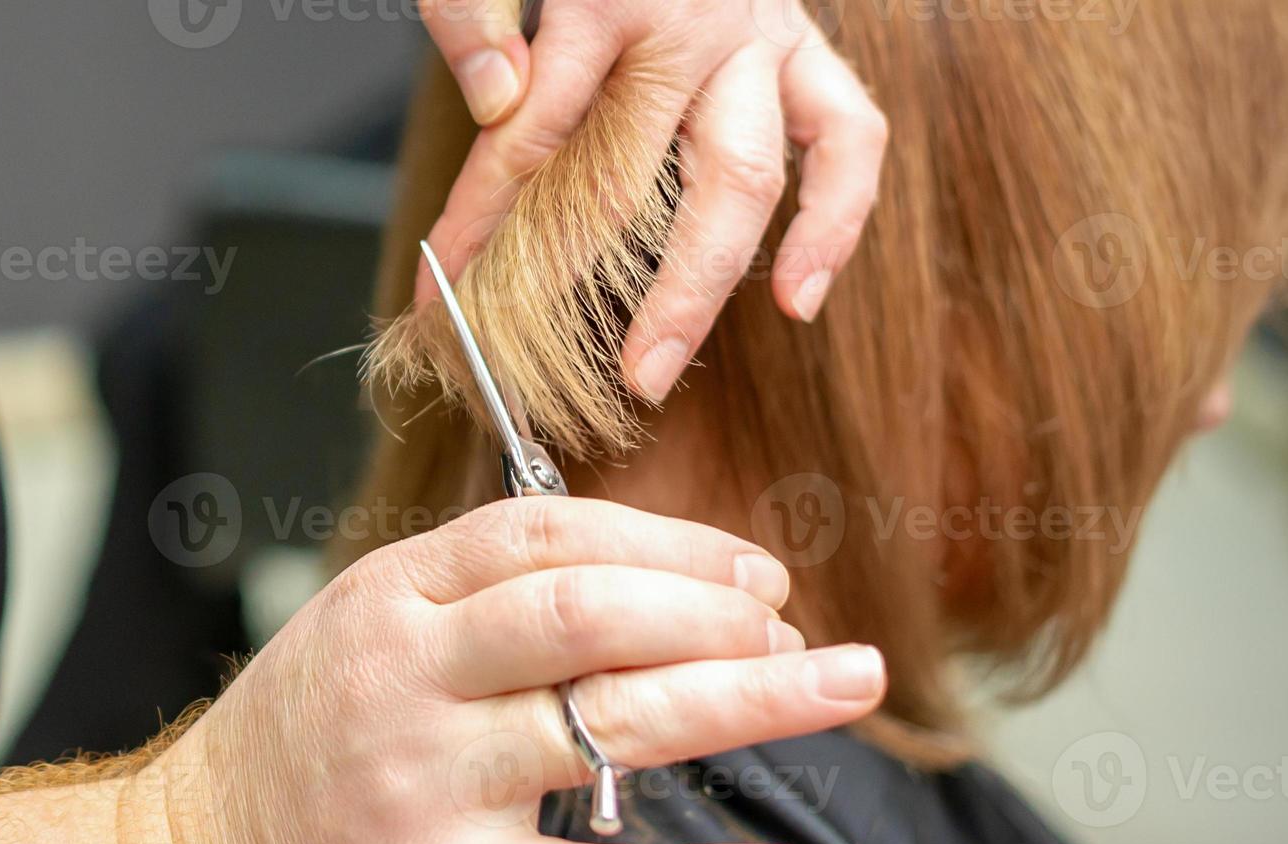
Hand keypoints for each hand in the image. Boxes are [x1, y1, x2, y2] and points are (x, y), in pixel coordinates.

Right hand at [147, 496, 886, 843]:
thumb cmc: (297, 750)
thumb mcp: (362, 633)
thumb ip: (478, 600)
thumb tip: (650, 578)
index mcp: (389, 598)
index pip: (547, 534)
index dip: (669, 543)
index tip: (754, 569)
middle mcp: (407, 679)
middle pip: (590, 611)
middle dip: (718, 610)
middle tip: (798, 631)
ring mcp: (425, 784)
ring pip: (611, 722)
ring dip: (748, 699)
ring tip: (842, 683)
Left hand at [417, 0, 887, 401]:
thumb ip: (473, 13)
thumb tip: (496, 100)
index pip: (530, 133)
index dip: (479, 224)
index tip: (439, 292)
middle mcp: (696, 23)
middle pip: (637, 179)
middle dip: (573, 283)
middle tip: (522, 360)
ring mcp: (759, 38)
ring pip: (744, 181)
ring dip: (697, 287)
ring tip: (654, 365)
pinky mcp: (804, 49)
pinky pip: (848, 138)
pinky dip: (834, 221)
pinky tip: (800, 296)